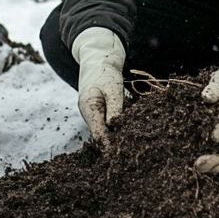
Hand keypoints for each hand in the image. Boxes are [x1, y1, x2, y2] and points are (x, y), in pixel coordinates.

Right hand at [71, 27, 126, 146]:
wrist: (97, 61)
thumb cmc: (105, 72)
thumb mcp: (112, 88)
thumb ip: (114, 107)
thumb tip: (114, 125)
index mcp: (89, 107)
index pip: (98, 132)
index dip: (108, 145)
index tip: (119, 156)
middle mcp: (89, 114)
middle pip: (101, 134)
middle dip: (113, 144)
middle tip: (129, 156)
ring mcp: (92, 114)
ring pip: (104, 130)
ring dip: (115, 138)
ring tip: (130, 150)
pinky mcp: (99, 112)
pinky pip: (107, 124)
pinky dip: (116, 130)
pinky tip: (127, 136)